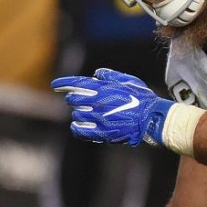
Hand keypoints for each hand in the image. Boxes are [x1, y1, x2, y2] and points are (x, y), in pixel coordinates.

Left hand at [52, 68, 172, 146]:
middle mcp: (98, 103)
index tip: (55, 85)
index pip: (77, 84)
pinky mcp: (101, 132)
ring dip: (79, 113)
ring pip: (77, 115)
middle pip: (74, 100)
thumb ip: (111, 76)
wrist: (151, 119)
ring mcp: (99, 118)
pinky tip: (78, 125)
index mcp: (104, 89)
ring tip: (87, 113)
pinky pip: (80, 130)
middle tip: (78, 100)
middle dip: (74, 98)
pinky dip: (77, 127)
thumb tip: (96, 74)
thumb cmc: (142, 98)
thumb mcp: (130, 81)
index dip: (64, 83)